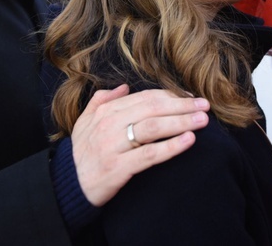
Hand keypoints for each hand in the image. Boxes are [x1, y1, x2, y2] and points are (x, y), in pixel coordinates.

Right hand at [70, 84, 209, 205]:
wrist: (67, 185)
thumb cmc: (82, 153)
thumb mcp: (85, 122)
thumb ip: (102, 100)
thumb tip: (124, 87)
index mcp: (106, 111)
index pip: (145, 97)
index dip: (171, 95)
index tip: (191, 96)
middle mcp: (109, 125)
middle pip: (153, 109)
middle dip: (182, 105)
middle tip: (205, 106)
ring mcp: (113, 146)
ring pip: (153, 128)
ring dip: (182, 122)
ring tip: (202, 121)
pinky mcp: (118, 168)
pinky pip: (149, 155)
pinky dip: (171, 147)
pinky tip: (188, 141)